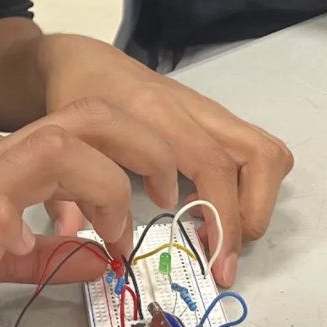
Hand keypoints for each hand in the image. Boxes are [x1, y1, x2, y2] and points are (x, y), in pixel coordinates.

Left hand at [37, 35, 293, 287]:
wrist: (83, 61)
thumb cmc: (72, 99)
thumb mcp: (60, 142)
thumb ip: (68, 192)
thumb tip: (83, 242)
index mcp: (152, 111)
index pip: (210, 164)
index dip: (221, 218)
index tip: (213, 265)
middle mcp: (190, 107)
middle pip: (257, 155)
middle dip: (250, 216)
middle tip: (223, 255)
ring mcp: (207, 110)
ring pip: (266, 150)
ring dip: (258, 201)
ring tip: (222, 232)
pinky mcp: (212, 118)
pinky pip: (255, 148)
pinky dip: (249, 185)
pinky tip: (209, 205)